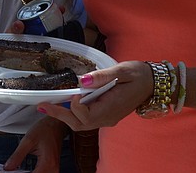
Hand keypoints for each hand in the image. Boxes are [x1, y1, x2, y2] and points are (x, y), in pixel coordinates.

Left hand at [4, 116, 65, 171]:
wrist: (56, 125)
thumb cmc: (45, 129)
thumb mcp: (28, 140)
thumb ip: (17, 156)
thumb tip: (8, 167)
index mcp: (47, 163)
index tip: (10, 172)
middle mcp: (53, 169)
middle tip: (12, 170)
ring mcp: (54, 170)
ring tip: (17, 170)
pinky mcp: (53, 168)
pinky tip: (25, 170)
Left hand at [36, 61, 152, 130]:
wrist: (153, 83)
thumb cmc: (138, 75)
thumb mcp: (122, 71)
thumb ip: (102, 76)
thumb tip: (82, 81)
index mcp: (111, 108)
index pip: (86, 114)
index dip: (75, 105)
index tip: (71, 92)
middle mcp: (107, 118)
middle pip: (79, 124)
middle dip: (60, 115)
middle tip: (42, 105)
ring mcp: (107, 118)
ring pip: (81, 124)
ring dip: (64, 115)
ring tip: (47, 105)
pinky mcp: (106, 115)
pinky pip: (86, 119)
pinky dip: (72, 113)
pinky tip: (63, 103)